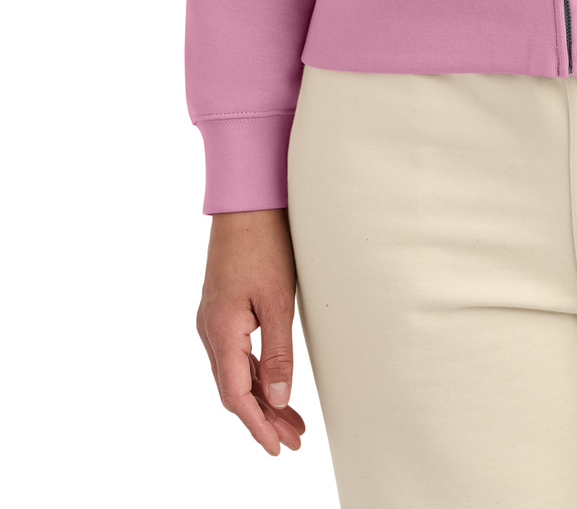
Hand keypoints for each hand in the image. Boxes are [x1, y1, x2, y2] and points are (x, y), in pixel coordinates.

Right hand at [196, 207, 306, 455]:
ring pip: (236, 373)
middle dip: (263, 418)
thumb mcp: (278, 299)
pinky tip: (275, 385)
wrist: (246, 200)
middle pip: (235, 389)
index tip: (277, 448)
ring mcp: (214, 320)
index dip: (257, 425)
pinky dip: (257, 374)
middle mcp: (210, 330)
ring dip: (262, 398)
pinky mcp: (223, 310)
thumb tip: (280, 399)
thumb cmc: (264, 243)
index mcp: (220, 331)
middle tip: (293, 441)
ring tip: (292, 422)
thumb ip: (279, 351)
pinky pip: (237, 354)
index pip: (236, 395)